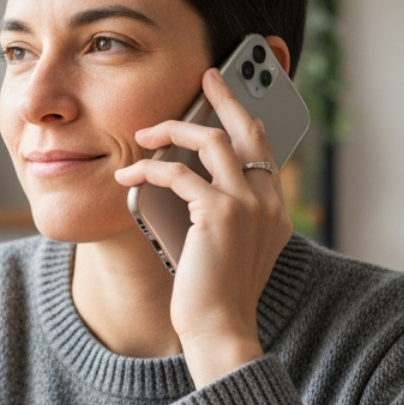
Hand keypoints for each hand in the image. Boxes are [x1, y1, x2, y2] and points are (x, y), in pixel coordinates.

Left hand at [113, 68, 293, 386]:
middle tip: (207, 75)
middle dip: (226, 96)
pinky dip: (149, 168)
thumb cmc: (214, 296)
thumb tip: (186, 183)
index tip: (227, 96)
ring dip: (173, 130)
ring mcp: (248, 204)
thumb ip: (218, 214)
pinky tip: (128, 174)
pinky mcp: (220, 214)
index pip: (263, 148)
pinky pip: (178, 173)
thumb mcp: (223, 248)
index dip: (245, 118)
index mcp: (274, 208)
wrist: (221, 329)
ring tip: (144, 132)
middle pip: (247, 130)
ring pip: (211, 141)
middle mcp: (268, 200)